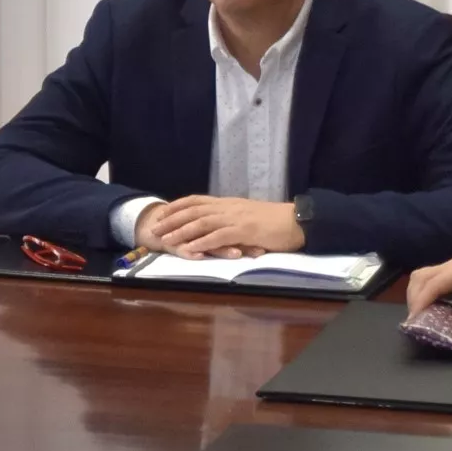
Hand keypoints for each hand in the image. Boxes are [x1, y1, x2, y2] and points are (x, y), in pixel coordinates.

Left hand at [137, 196, 304, 257]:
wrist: (297, 220)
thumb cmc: (275, 221)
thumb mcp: (249, 215)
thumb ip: (232, 217)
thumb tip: (218, 223)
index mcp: (229, 203)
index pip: (197, 200)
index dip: (177, 206)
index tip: (161, 213)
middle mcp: (228, 208)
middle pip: (193, 211)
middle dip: (172, 220)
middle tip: (154, 228)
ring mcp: (236, 219)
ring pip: (201, 223)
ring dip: (181, 232)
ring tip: (165, 240)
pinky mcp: (244, 231)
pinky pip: (218, 237)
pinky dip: (201, 244)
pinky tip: (189, 250)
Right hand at [408, 259, 451, 340]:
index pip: (435, 282)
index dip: (422, 299)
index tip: (414, 318)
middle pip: (422, 277)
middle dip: (414, 299)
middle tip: (414, 320)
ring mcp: (447, 268)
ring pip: (419, 277)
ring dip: (414, 296)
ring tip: (416, 316)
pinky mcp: (443, 274)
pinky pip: (423, 281)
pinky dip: (418, 294)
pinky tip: (422, 309)